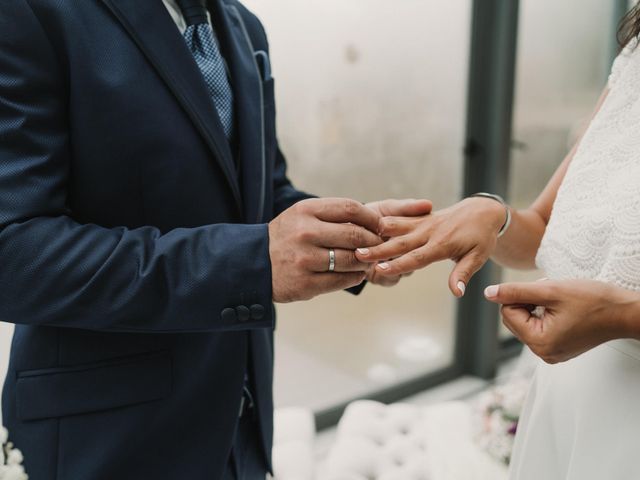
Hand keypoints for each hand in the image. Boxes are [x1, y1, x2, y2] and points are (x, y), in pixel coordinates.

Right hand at [269, 198, 383, 302]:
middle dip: (373, 242)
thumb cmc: (287, 237)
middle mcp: (305, 233)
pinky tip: (355, 274)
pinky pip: (342, 280)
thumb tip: (373, 224)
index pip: (350, 208)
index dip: (371, 218)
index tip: (379, 226)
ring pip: (352, 260)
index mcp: (306, 211)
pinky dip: (355, 277)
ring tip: (367, 261)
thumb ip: (333, 215)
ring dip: (366, 261)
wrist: (254, 263)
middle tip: (379, 246)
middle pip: (355, 235)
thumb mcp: (302, 215)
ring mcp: (305, 259)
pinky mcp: (305, 283)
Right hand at [356, 197, 505, 295]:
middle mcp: (429, 232)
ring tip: (356, 239)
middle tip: (358, 255)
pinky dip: (382, 223)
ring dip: (376, 234)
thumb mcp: (478, 257)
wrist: (483, 211)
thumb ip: (463, 273)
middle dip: (378, 250)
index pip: (417, 257)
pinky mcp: (419, 218)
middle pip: (400, 243)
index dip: (398, 264)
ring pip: (395, 228)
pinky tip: (365, 227)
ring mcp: (422, 223)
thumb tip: (456, 292)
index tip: (381, 269)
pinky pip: (399, 219)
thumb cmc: (481, 237)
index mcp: (442, 244)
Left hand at [484, 279, 637, 363]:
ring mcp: (551, 353)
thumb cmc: (593, 301)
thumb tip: (489, 294)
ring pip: (525, 322)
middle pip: (513, 320)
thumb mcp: (549, 290)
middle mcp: (543, 354)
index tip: (543, 291)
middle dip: (527, 302)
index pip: (507, 313)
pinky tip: (563, 309)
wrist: (625, 312)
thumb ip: (515, 292)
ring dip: (536, 306)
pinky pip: (538, 328)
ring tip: (559, 301)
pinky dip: (545, 314)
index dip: (520, 296)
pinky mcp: (558, 349)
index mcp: (539, 343)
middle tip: (551, 294)